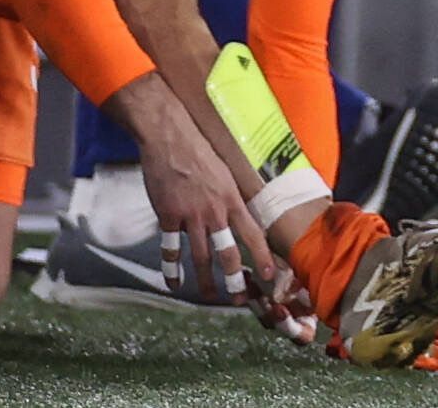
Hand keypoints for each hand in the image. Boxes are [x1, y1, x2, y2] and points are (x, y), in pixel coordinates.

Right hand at [114, 76, 276, 299]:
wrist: (169, 138)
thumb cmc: (199, 152)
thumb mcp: (225, 173)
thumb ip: (232, 198)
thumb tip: (243, 218)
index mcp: (232, 199)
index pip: (253, 233)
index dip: (262, 257)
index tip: (270, 276)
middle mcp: (214, 210)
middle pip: (227, 253)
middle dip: (235, 280)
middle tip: (239, 298)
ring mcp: (189, 215)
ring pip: (200, 257)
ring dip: (206, 281)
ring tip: (209, 296)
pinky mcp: (167, 216)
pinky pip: (170, 249)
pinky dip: (172, 269)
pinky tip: (174, 284)